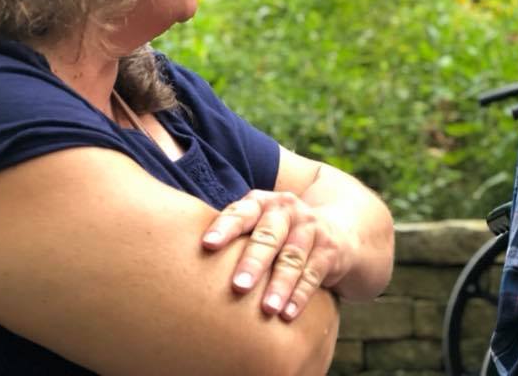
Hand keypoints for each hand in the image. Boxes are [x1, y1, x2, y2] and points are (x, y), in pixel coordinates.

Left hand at [201, 190, 347, 320]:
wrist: (338, 226)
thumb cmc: (279, 231)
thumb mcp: (258, 223)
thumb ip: (231, 234)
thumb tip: (179, 259)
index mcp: (261, 203)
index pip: (241, 213)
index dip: (225, 227)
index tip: (208, 246)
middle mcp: (286, 210)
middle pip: (268, 235)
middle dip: (253, 261)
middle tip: (238, 286)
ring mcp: (310, 228)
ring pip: (293, 257)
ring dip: (280, 284)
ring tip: (267, 309)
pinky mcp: (329, 249)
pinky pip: (314, 272)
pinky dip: (301, 294)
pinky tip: (288, 314)